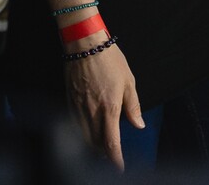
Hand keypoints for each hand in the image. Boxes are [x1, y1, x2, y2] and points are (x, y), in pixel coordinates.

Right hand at [63, 41, 142, 170]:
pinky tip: (87, 132)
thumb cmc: (108, 58)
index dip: (116, 159)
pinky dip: (81, 134)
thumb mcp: (128, 80)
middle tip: (112, 156)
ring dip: (92, 146)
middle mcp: (92, 111)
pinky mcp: (69, 100)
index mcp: (110, 107)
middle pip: (95, 144)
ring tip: (100, 147)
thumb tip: (139, 125)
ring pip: (83, 137)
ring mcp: (78, 106)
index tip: (119, 167)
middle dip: (104, 154)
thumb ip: (133, 106)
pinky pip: (74, 125)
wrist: (85, 42)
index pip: (111, 143)